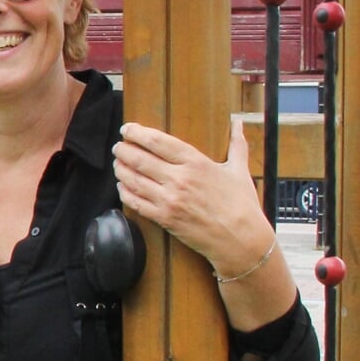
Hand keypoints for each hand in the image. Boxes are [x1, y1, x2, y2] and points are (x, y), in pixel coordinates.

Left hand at [112, 119, 272, 275]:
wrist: (241, 238)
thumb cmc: (242, 204)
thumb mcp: (240, 169)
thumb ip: (237, 143)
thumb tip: (239, 122)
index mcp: (196, 162)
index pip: (158, 141)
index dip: (137, 133)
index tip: (127, 128)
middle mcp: (179, 179)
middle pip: (140, 159)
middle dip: (123, 150)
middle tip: (118, 146)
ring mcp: (169, 199)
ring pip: (134, 180)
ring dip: (121, 169)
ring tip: (117, 163)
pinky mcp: (164, 218)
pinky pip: (136, 202)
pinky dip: (124, 192)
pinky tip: (121, 186)